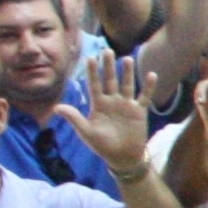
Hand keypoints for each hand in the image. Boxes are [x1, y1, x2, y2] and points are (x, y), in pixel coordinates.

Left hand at [77, 50, 158, 178]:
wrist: (122, 157)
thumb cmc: (102, 146)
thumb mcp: (86, 132)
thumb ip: (74, 118)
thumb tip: (57, 107)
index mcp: (98, 105)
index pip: (94, 85)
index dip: (92, 72)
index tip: (89, 57)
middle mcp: (112, 101)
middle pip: (110, 80)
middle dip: (108, 66)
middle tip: (106, 50)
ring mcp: (126, 105)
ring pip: (127, 85)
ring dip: (127, 72)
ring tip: (126, 59)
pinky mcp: (139, 111)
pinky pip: (144, 96)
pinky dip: (148, 87)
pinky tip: (151, 75)